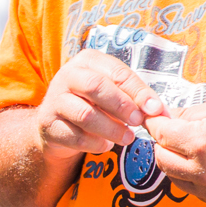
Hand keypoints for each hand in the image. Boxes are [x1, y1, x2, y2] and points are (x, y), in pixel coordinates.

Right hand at [37, 50, 166, 154]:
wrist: (56, 125)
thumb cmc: (92, 104)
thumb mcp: (113, 94)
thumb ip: (134, 98)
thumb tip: (158, 111)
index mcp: (88, 61)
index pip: (117, 72)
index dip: (138, 91)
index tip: (155, 109)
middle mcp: (67, 75)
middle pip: (96, 86)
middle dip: (122, 106)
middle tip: (139, 122)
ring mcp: (54, 100)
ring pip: (85, 114)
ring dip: (111, 129)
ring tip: (127, 138)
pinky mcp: (47, 124)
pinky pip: (75, 137)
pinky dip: (95, 144)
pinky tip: (105, 145)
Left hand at [144, 99, 205, 206]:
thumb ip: (188, 114)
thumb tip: (163, 117)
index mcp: (201, 141)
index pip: (160, 134)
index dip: (155, 124)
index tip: (154, 120)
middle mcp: (202, 169)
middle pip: (161, 158)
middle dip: (162, 144)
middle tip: (170, 134)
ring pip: (173, 176)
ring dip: (174, 161)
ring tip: (189, 148)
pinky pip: (190, 188)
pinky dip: (190, 176)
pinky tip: (204, 163)